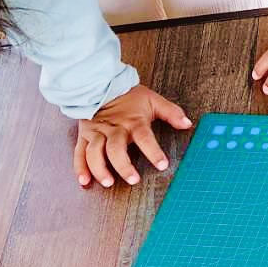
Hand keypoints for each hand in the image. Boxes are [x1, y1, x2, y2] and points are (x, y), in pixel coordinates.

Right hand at [75, 85, 191, 187]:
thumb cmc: (128, 96)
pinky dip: (80, 168)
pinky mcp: (85, 136)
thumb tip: (187, 123)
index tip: (162, 165)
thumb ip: (171, 112)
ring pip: (95, 152)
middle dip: (123, 165)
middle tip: (132, 179)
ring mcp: (97, 133)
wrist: (101, 85)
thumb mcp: (153, 100)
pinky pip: (80, 153)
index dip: (153, 151)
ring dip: (100, 168)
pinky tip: (84, 181)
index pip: (144, 137)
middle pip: (115, 148)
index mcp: (133, 122)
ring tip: (108, 182)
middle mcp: (114, 129)